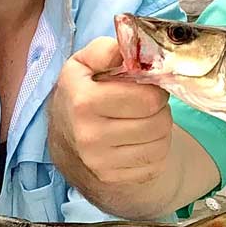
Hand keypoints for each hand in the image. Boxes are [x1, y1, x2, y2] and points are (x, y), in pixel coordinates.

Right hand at [49, 36, 175, 187]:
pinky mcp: (114, 179)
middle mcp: (89, 135)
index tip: (144, 86)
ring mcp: (101, 162)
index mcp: (83, 101)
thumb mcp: (83, 65)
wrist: (65, 140)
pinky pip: (155, 162)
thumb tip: (125, 47)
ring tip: (141, 121)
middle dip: (158, 109)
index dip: (153, 88)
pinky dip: (153, 149)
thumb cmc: (80, 94)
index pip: (147, 98)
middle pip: (158, 121)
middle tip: (145, 104)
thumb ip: (104, 50)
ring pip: (160, 142)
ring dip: (158, 129)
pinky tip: (137, 141)